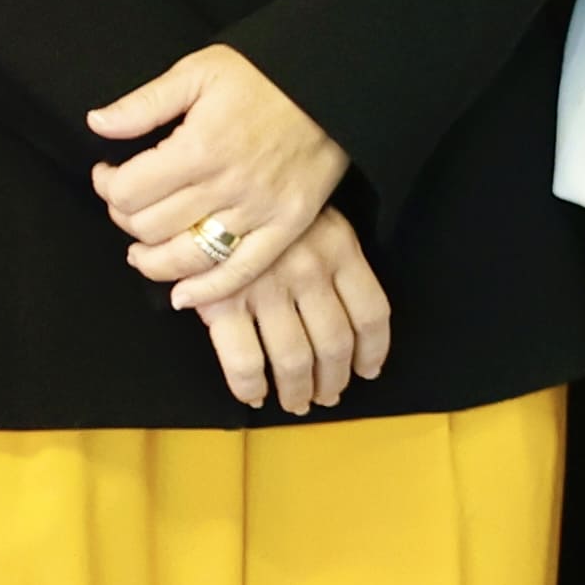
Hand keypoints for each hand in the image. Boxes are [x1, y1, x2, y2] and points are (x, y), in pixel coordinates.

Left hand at [92, 44, 349, 294]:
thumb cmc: (265, 74)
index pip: (127, 192)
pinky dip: (208, 290)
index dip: (106, 186)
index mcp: (200, 148)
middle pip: (150, 227)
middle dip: (126, 217)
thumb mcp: (199, 70)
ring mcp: (260, 211)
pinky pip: (241, 271)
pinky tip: (182, 295)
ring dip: (152, 260)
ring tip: (143, 248)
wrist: (337, 84)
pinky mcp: (288, 225)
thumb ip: (145, 102)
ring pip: (186, 257)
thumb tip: (97, 124)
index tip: (109, 173)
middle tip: (132, 202)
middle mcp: (228, 186)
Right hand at [190, 207, 392, 416]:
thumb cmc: (268, 203)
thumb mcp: (318, 219)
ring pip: (294, 360)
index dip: (373, 350)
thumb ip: (337, 262)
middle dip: (334, 379)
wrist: (210, 181)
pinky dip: (251, 387)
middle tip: (328, 396)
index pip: (371, 313)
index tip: (369, 371)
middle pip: (335, 343)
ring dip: (298, 391)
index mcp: (340, 249)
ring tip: (297, 403)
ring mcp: (266, 289)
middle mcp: (309, 272)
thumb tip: (355, 324)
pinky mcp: (223, 303)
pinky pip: (245, 361)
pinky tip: (255, 396)